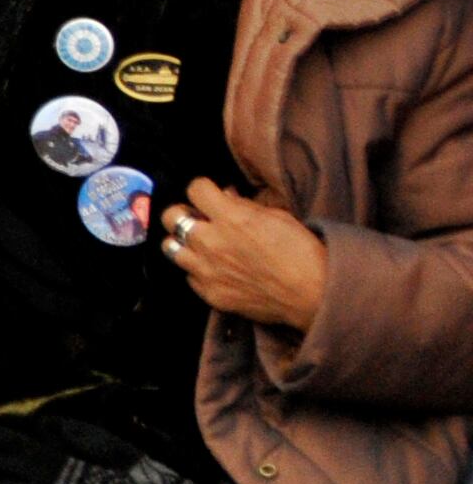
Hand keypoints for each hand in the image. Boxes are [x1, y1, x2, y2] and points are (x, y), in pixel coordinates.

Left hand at [168, 178, 328, 334]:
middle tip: (198, 217)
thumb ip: (243, 205)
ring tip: (201, 244)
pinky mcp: (210, 293)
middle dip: (183, 212)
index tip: (209, 193)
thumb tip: (224, 195)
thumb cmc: (302, 253)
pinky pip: (189, 276)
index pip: (194, 189)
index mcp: (230, 218)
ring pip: (170, 247)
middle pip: (170, 216)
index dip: (203, 188)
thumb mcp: (277, 216)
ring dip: (184, 242)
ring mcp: (207, 270)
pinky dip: (197, 270)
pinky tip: (214, 268)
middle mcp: (211, 242)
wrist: (314, 294)